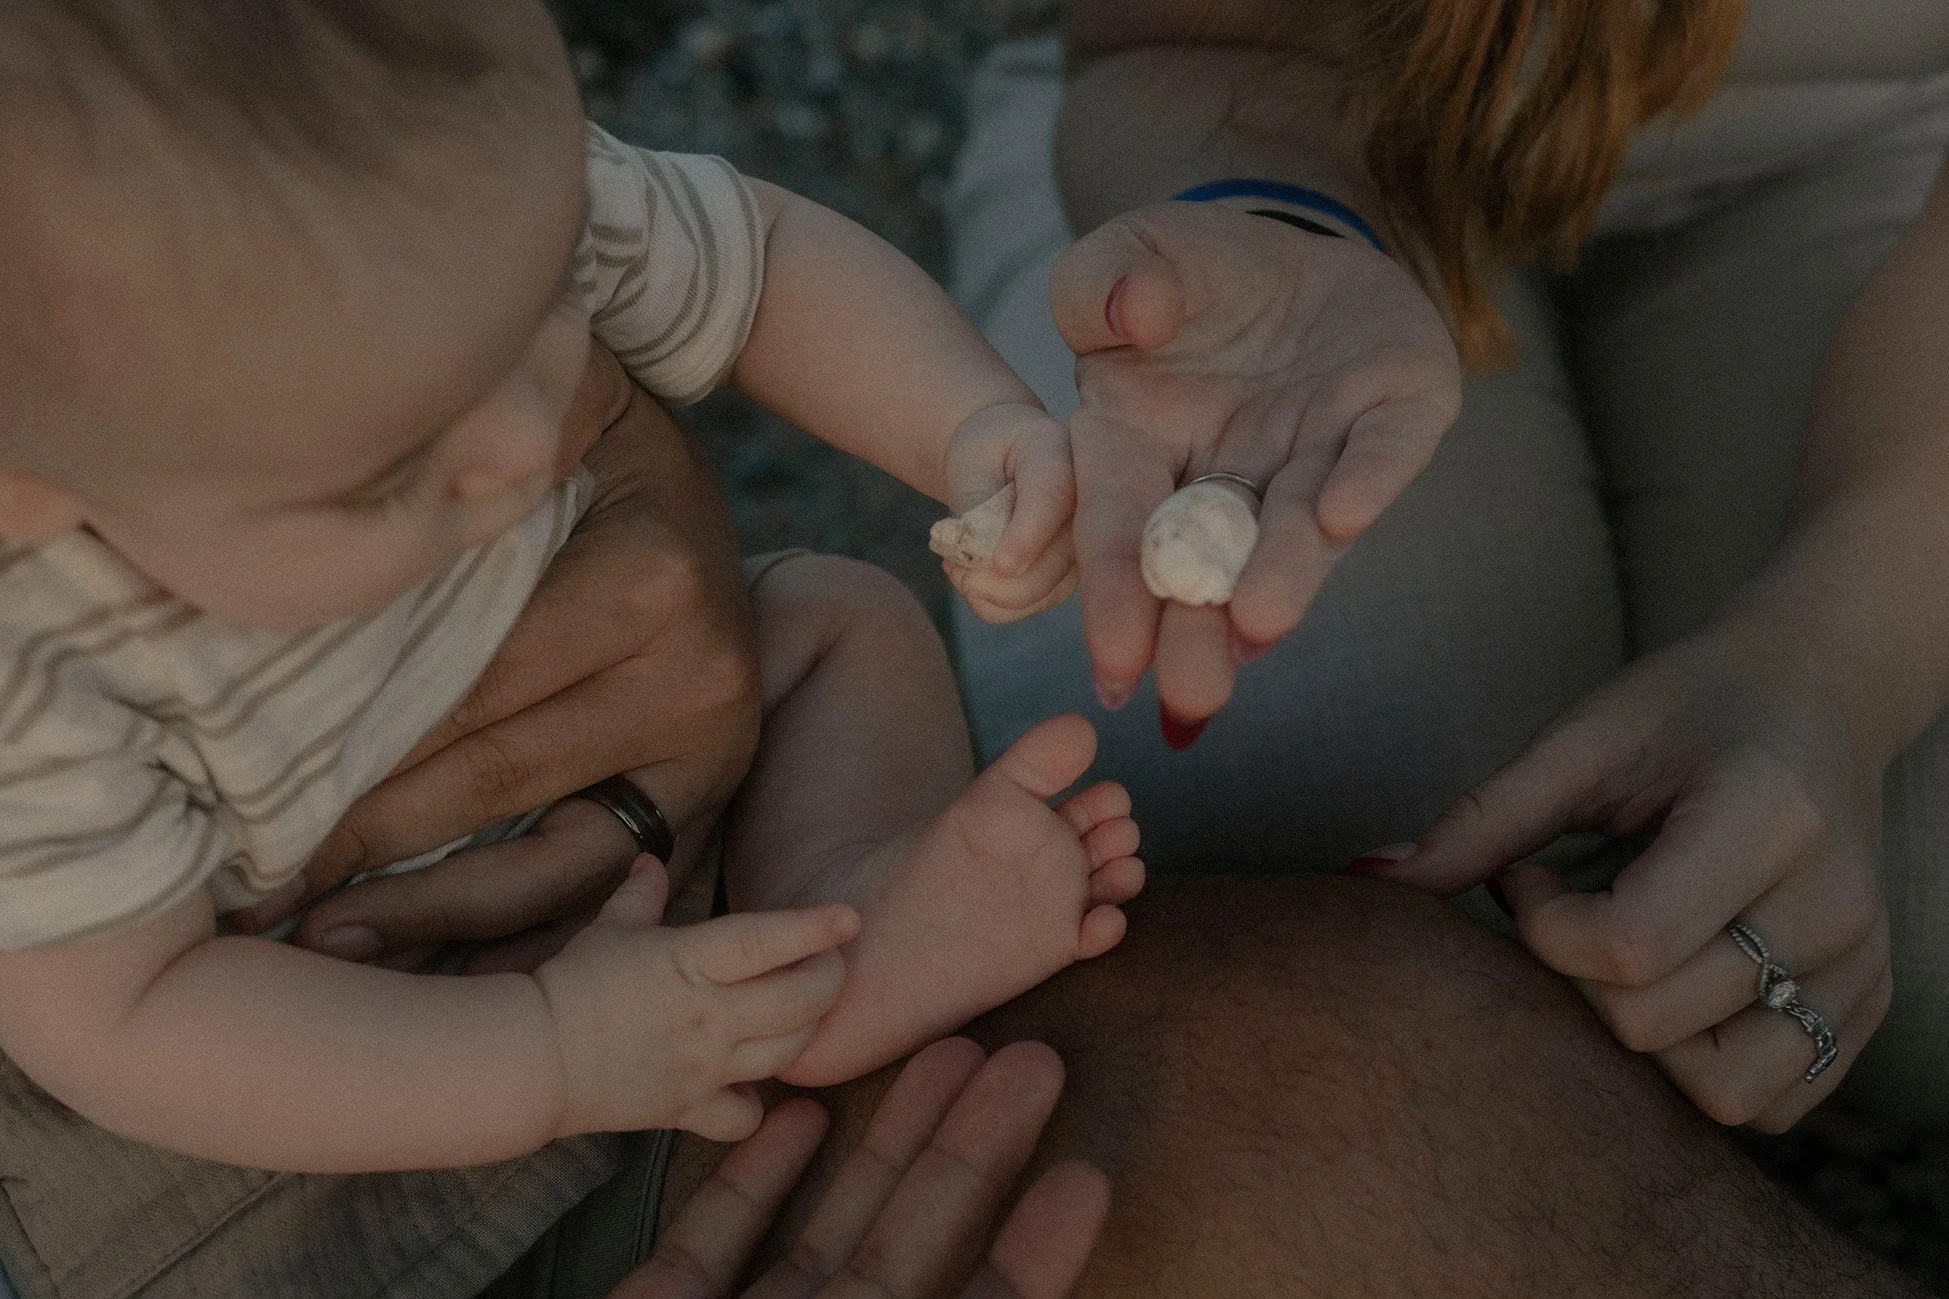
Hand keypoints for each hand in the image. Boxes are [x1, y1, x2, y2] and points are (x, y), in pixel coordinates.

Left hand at [235, 348, 762, 957]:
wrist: (689, 483)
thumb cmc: (592, 441)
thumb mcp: (555, 397)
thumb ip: (481, 423)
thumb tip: (341, 452)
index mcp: (652, 581)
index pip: (473, 689)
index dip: (354, 750)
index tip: (241, 798)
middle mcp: (699, 677)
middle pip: (498, 778)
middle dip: (365, 837)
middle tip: (251, 893)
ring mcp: (712, 748)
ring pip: (555, 861)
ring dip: (431, 909)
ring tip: (314, 936)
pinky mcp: (706, 794)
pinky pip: (597, 880)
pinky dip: (506, 919)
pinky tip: (413, 936)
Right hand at [538, 856, 858, 1142]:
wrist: (534, 1059)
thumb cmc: (572, 983)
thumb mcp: (608, 929)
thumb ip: (639, 895)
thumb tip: (650, 861)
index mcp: (691, 962)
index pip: (766, 942)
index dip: (812, 929)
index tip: (849, 917)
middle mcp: (709, 1016)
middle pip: (800, 1003)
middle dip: (829, 980)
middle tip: (830, 964)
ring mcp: (704, 1067)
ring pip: (787, 1054)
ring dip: (807, 1031)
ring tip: (803, 1011)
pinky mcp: (688, 1109)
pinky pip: (744, 1117)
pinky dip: (757, 1105)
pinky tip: (753, 1085)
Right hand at [616, 1037, 1109, 1298]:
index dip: (1033, 1256)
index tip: (1085, 1175)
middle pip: (912, 1255)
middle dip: (971, 1157)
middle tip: (1030, 1063)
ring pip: (827, 1234)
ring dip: (885, 1142)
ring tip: (949, 1056)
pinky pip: (711, 1250)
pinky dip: (755, 1182)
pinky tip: (800, 1115)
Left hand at [940, 401, 1079, 623]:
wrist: (1004, 461)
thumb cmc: (987, 453)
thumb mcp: (972, 459)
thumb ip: (977, 500)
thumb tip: (984, 553)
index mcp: (1064, 461)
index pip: (1052, 499)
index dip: (1028, 535)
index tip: (1004, 564)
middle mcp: (1085, 514)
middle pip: (1047, 567)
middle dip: (987, 578)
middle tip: (951, 562)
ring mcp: (1079, 554)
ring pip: (1030, 597)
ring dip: (980, 589)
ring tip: (959, 560)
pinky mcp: (1062, 582)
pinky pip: (1018, 611)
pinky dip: (985, 601)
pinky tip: (975, 573)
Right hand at [1050, 201, 1458, 727]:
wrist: (1293, 251)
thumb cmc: (1185, 275)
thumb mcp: (1122, 257)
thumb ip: (1095, 283)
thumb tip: (1127, 321)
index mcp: (1136, 446)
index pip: (1117, 525)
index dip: (1112, 592)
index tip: (1114, 660)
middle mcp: (1224, 470)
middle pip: (1207, 560)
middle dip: (1199, 630)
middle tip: (1192, 697)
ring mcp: (1312, 448)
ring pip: (1294, 523)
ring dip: (1281, 573)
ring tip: (1262, 620)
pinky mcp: (1394, 411)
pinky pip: (1384, 448)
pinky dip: (1366, 480)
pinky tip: (1342, 514)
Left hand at [1366, 615, 1891, 1130]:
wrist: (1818, 694)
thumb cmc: (1687, 706)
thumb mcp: (1584, 738)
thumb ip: (1482, 816)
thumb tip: (1370, 880)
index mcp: (1768, 815)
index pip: (1629, 946)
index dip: (1542, 925)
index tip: (1523, 872)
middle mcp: (1834, 904)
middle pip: (1654, 1023)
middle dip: (1569, 977)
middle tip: (1557, 905)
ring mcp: (1860, 965)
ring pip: (1722, 1089)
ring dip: (1636, 1041)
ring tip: (1616, 955)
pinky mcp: (1867, 1005)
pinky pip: (1772, 1099)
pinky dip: (1700, 1067)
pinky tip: (1669, 987)